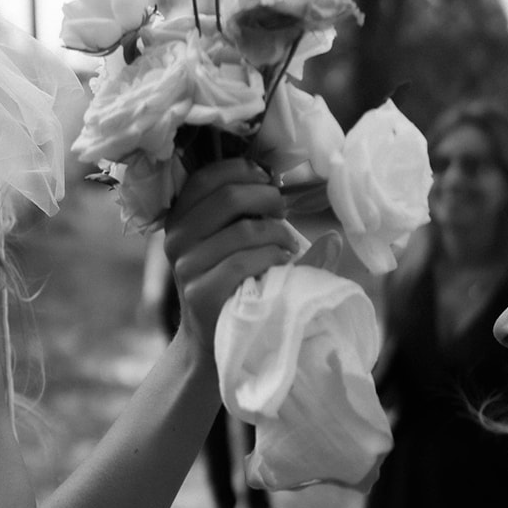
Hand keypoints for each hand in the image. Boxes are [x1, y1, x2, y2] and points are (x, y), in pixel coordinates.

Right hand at [163, 160, 295, 350]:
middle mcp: (177, 238)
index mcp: (181, 217)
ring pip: (243, 231)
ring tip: (288, 245)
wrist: (216, 336)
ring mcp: (186, 267)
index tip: (268, 182)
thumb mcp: (238, 243)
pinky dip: (271, 259)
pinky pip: (243, 262)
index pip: (206, 177)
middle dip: (267, 199)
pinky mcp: (200, 292)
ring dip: (277, 234)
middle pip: (228, 197)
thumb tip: (330, 225)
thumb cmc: (234, 282)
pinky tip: (283, 264)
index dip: (242, 171)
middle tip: (283, 213)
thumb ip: (262, 218)